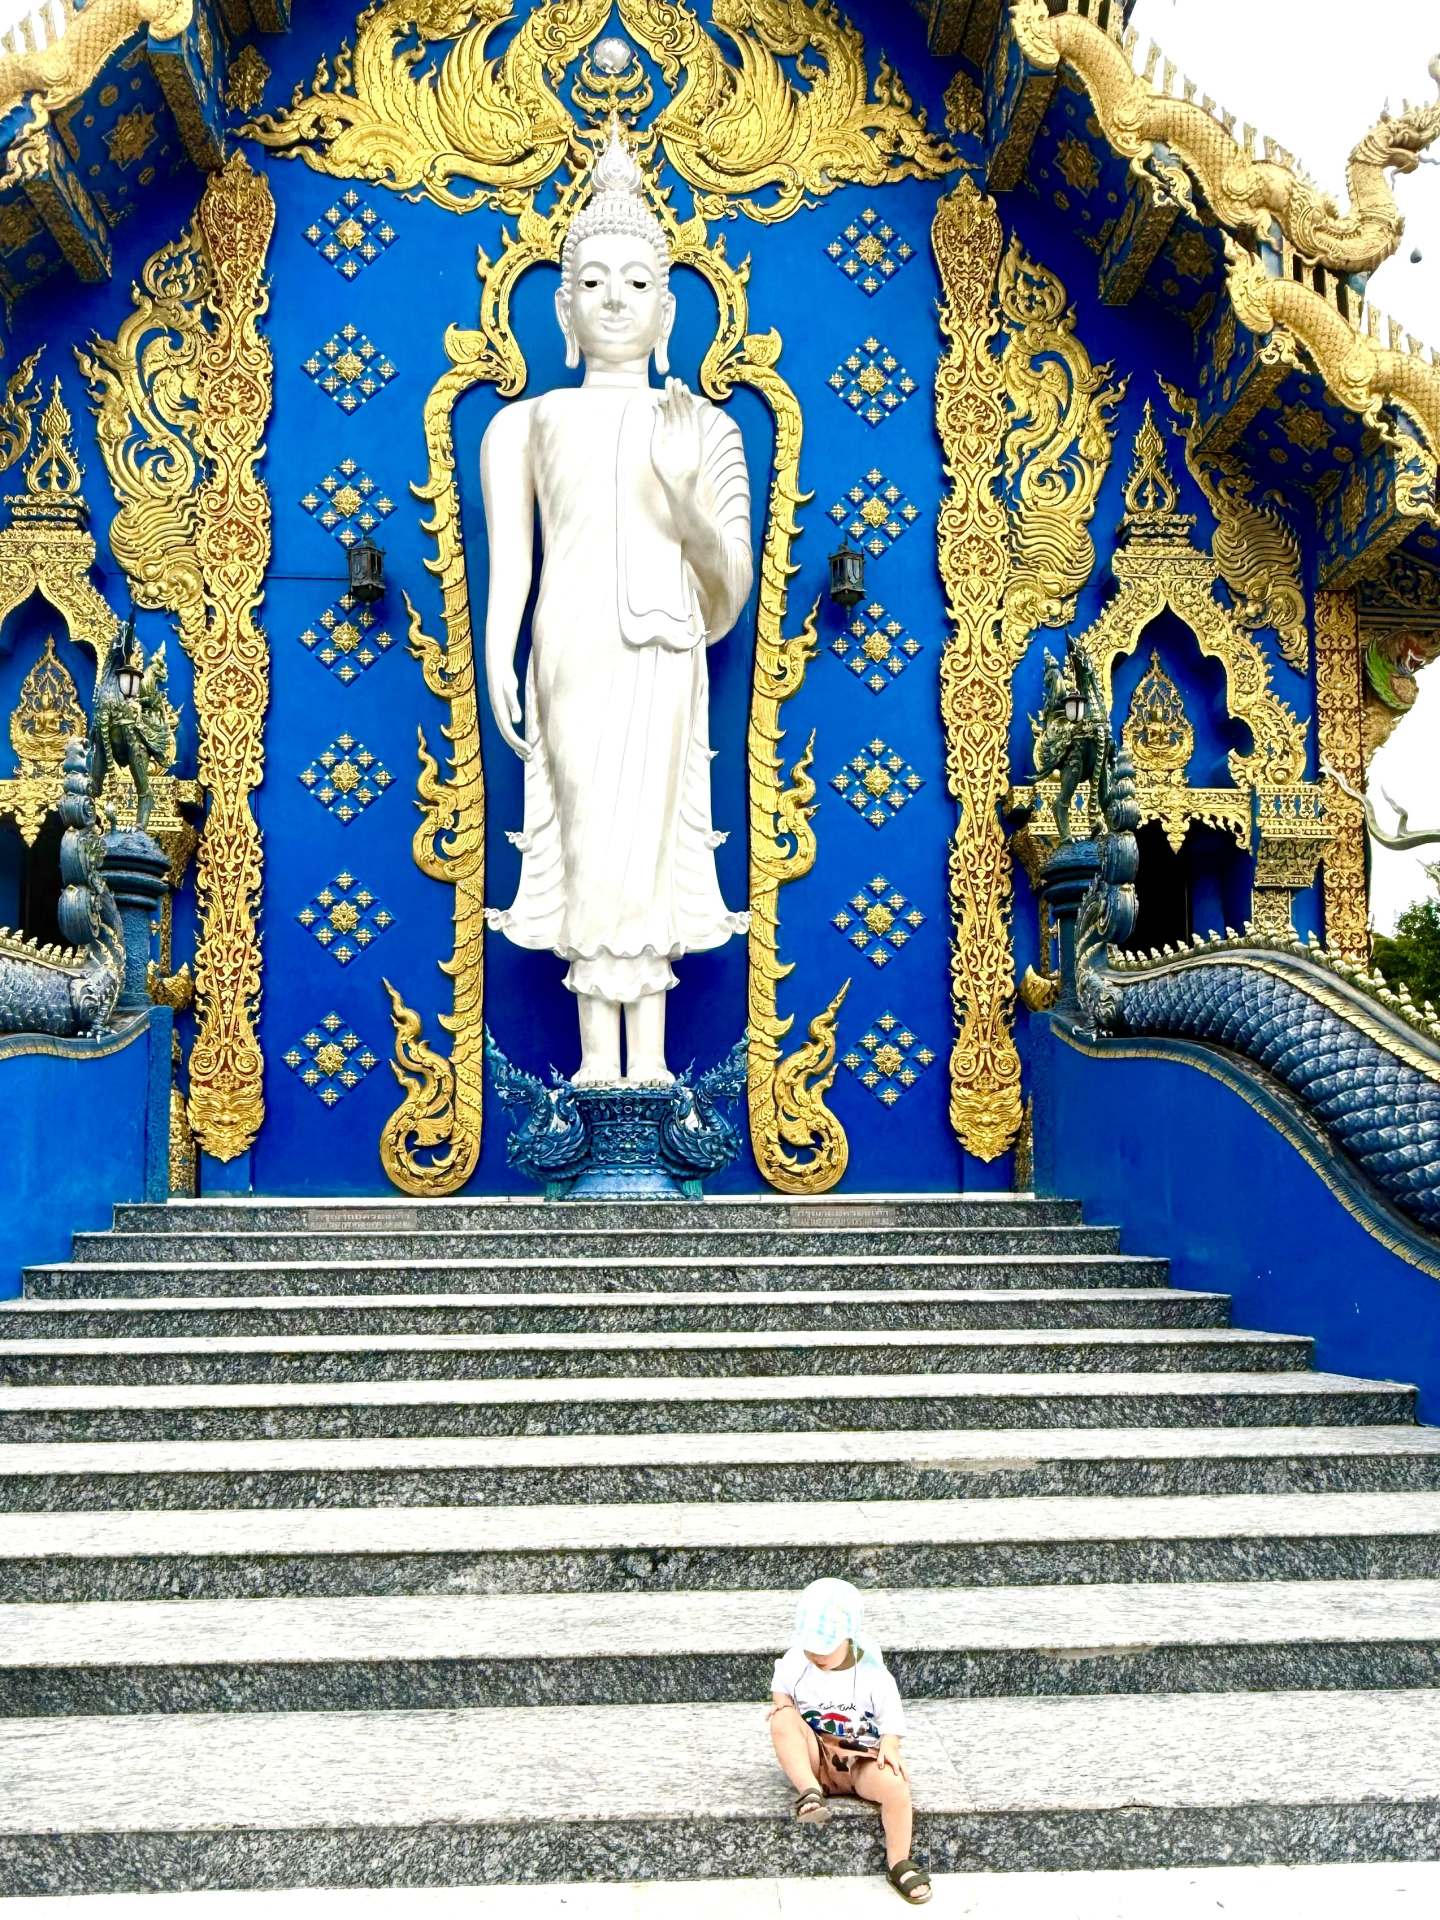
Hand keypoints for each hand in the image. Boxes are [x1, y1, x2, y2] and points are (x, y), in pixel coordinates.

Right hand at [487, 662, 528, 760]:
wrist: (497, 664)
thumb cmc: (505, 675)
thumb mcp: (510, 688)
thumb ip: (513, 704)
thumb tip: (516, 721)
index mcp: (499, 711)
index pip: (508, 732)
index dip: (518, 743)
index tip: (529, 751)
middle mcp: (498, 714)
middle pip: (507, 736)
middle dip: (517, 748)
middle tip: (529, 758)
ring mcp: (499, 712)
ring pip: (506, 733)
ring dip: (516, 745)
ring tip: (526, 755)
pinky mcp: (503, 709)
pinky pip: (507, 728)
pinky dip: (514, 737)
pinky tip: (521, 742)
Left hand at [650, 377, 702, 503]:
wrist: (678, 483)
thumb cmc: (664, 470)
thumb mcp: (655, 445)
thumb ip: (657, 425)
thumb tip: (655, 406)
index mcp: (665, 434)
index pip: (665, 412)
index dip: (664, 399)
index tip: (662, 387)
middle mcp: (676, 431)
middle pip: (675, 409)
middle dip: (673, 394)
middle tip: (671, 378)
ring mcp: (686, 433)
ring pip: (684, 412)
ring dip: (682, 398)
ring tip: (679, 384)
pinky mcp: (695, 436)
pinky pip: (693, 419)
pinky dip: (691, 407)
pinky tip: (688, 397)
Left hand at [876, 1736, 906, 1780]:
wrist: (890, 1743)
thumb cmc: (884, 1749)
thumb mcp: (880, 1753)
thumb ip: (880, 1760)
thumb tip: (881, 1767)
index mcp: (893, 1758)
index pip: (895, 1764)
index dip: (896, 1769)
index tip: (896, 1774)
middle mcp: (898, 1759)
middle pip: (903, 1767)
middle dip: (905, 1774)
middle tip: (906, 1781)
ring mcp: (900, 1760)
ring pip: (905, 1767)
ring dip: (907, 1773)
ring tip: (908, 1781)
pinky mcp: (901, 1760)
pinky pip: (905, 1766)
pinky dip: (907, 1771)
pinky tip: (907, 1776)